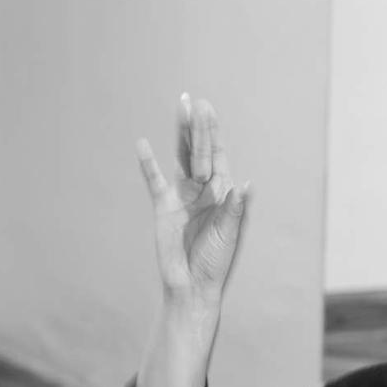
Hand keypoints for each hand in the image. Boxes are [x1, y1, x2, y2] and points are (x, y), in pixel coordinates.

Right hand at [136, 94, 249, 302]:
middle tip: (191, 100)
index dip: (212, 133)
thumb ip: (234, 210)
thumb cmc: (215, 262)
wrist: (192, 285)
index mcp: (222, 192)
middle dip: (196, 126)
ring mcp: (182, 196)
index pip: (217, 155)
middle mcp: (203, 189)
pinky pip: (155, 181)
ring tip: (178, 109)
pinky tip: (143, 145)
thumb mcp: (229, 235)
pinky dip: (149, 164)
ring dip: (179, 135)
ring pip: (181, 158)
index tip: (208, 110)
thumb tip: (244, 186)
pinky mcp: (163, 207)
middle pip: (199, 151)